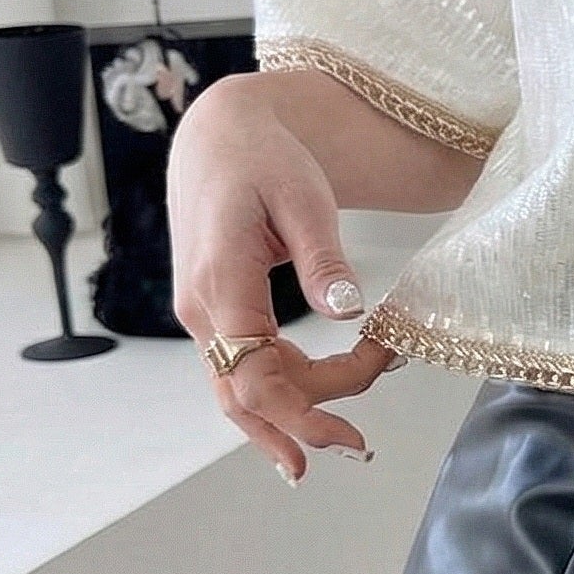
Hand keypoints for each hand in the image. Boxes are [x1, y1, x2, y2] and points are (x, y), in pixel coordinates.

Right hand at [167, 74, 399, 483]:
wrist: (221, 137)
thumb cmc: (264, 158)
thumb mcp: (304, 198)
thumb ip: (323, 258)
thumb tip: (348, 311)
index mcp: (222, 282)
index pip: (254, 379)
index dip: (303, 417)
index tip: (353, 436)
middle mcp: (201, 310)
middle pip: (251, 397)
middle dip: (314, 418)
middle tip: (372, 420)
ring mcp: (203, 315)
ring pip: (242, 393)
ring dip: (300, 411)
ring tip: (360, 410)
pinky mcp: (216, 314)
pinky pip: (242, 371)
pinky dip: (282, 396)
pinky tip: (317, 412)